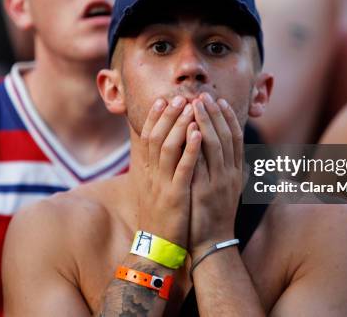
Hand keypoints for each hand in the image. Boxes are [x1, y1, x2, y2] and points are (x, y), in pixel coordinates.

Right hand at [136, 96, 201, 247]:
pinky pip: (182, 169)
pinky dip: (190, 149)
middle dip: (168, 115)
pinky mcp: (174, 197)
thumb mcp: (155, 189)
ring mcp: (162, 185)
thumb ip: (157, 169)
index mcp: (148, 172)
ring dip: (179, 125)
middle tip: (179, 97)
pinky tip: (199, 134)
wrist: (157, 248)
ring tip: (190, 107)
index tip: (162, 99)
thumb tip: (162, 150)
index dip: (154, 117)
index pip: (147, 137)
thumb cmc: (161, 216)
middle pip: (155, 137)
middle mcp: (152, 175)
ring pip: (167, 148)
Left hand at [188, 93, 243, 255]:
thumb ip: (224, 169)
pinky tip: (190, 129)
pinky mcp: (205, 191)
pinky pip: (202, 163)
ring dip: (206, 121)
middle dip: (215, 113)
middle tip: (205, 95)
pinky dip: (197, 144)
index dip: (228, 117)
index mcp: (235, 172)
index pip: (235, 138)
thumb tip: (224, 151)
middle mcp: (230, 174)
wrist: (212, 244)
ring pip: (216, 145)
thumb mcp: (225, 189)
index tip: (219, 101)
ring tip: (196, 103)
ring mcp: (219, 182)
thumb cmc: (214, 215)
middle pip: (226, 136)